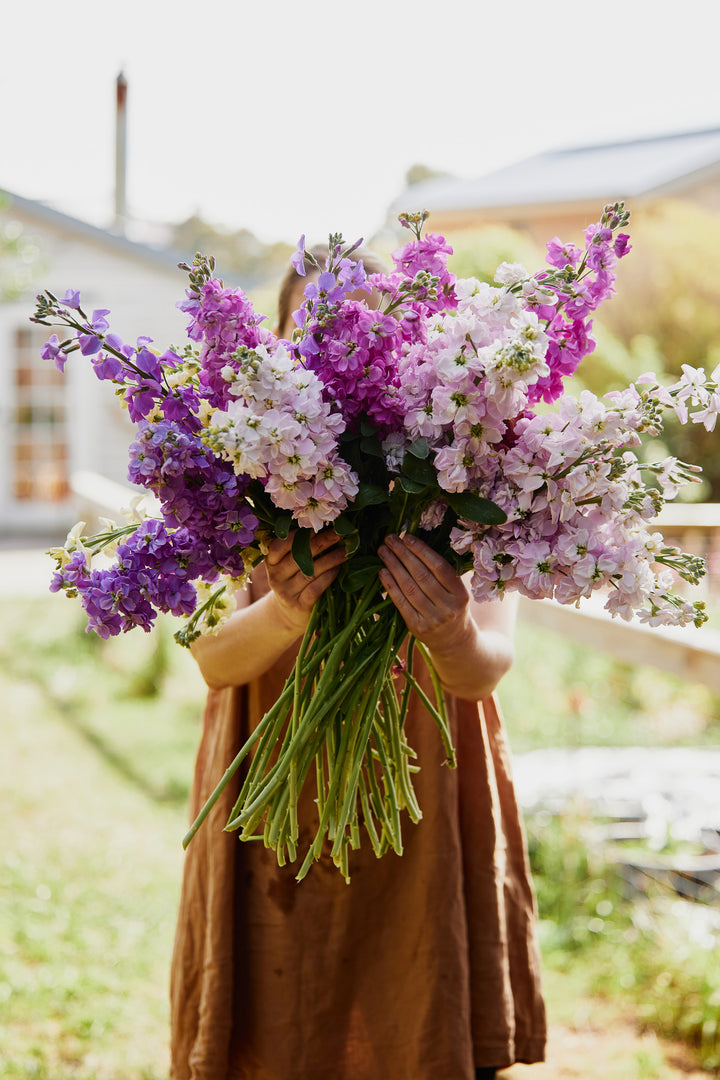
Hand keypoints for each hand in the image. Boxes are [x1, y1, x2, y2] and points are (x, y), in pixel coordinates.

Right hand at [265, 529, 345, 636]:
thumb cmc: (292, 582)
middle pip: (298, 556)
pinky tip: (339, 568)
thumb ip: (297, 549)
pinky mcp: (300, 605)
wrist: (287, 615)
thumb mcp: (286, 566)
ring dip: (330, 558)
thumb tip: (324, 528)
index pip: (278, 546)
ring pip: (310, 571)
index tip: (314, 525)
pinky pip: (315, 588)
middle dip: (320, 541)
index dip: (295, 535)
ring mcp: (287, 592)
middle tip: (338, 533)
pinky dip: (329, 576)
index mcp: (271, 563)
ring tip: (346, 550)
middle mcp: (276, 577)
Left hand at [377, 533, 469, 651]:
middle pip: (422, 575)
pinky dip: (390, 585)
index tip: (407, 537)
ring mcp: (432, 619)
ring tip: (383, 551)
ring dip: (394, 566)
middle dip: (403, 554)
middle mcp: (448, 607)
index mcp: (460, 594)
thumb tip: (414, 544)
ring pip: (409, 587)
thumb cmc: (452, 608)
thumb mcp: (456, 592)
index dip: (422, 551)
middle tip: (390, 539)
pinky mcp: (417, 627)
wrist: (454, 642)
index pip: (440, 567)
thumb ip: (441, 573)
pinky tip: (383, 572)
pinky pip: (401, 602)